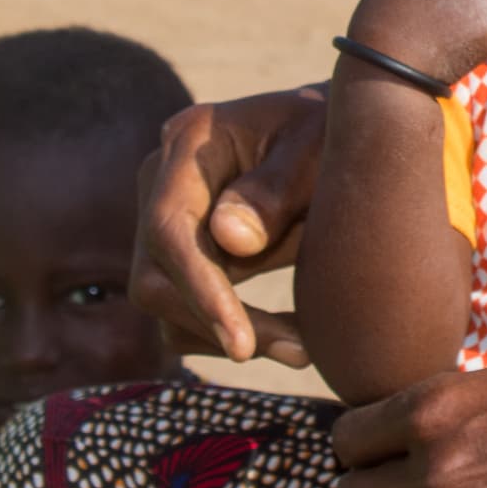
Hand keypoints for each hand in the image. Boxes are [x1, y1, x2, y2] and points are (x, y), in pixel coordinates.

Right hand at [130, 85, 326, 362]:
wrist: (330, 136)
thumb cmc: (331, 135)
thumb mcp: (321, 149)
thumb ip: (279, 188)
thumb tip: (228, 241)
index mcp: (192, 139)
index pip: (170, 227)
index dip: (200, 290)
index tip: (242, 344)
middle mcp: (163, 180)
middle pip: (155, 276)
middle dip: (215, 324)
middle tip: (298, 352)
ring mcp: (167, 219)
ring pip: (167, 305)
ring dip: (228, 334)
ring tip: (305, 343)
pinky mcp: (181, 254)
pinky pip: (187, 312)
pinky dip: (232, 330)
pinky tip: (293, 335)